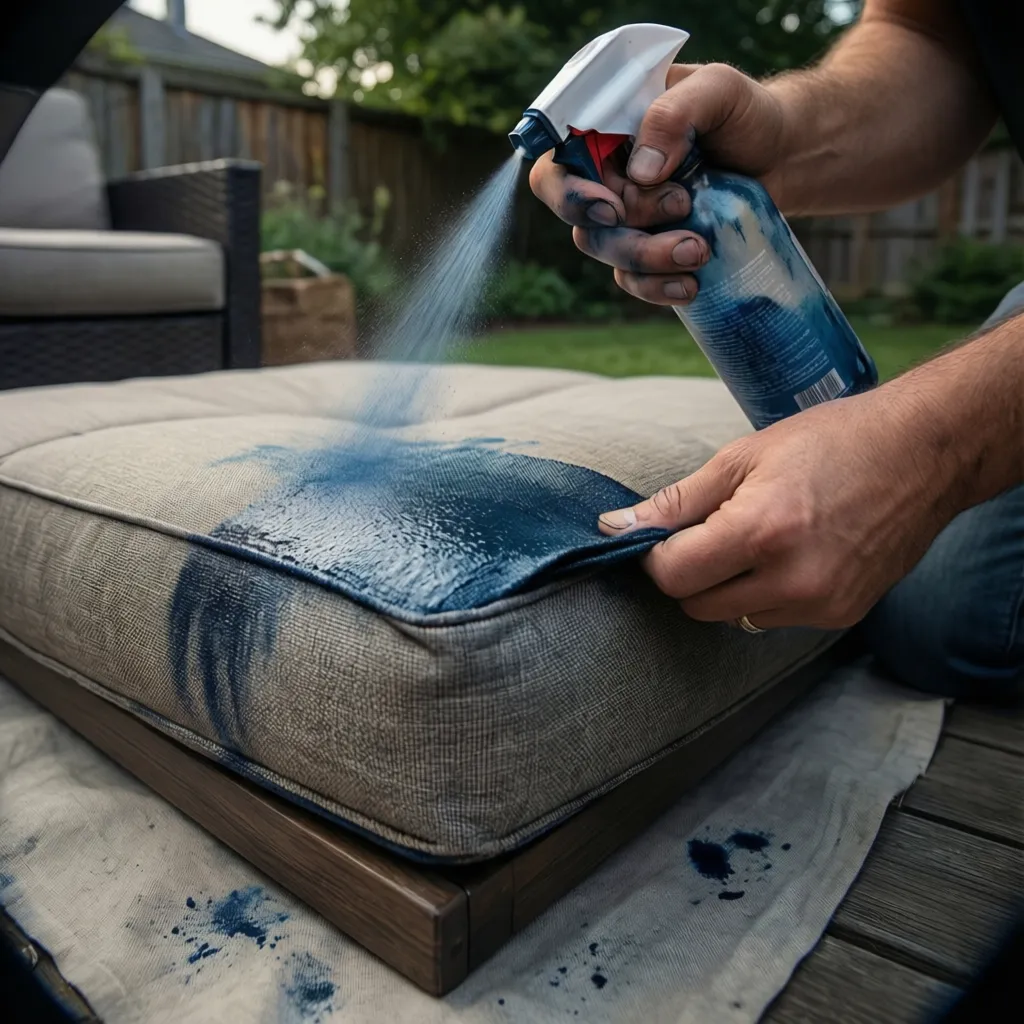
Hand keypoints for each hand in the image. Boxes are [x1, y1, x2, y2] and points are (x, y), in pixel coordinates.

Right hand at [529, 63, 788, 306]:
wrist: (785, 156)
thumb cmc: (747, 114)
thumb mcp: (718, 90)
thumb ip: (675, 113)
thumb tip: (642, 171)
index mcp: (605, 131)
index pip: (558, 166)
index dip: (570, 194)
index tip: (610, 208)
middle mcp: (605, 176)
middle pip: (581, 219)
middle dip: (627, 228)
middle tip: (682, 206)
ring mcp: (625, 217)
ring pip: (606, 252)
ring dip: (646, 259)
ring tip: (699, 251)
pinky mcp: (649, 249)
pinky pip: (632, 280)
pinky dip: (655, 288)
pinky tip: (690, 286)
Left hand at [596, 388, 957, 630]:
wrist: (923, 454)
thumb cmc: (830, 441)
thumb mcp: (742, 457)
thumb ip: (676, 502)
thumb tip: (614, 528)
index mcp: (762, 530)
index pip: (673, 575)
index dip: (654, 555)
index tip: (659, 536)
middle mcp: (793, 578)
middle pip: (696, 604)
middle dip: (687, 572)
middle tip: (708, 531)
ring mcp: (821, 604)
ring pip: (732, 616)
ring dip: (726, 586)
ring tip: (756, 537)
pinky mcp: (841, 616)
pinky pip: (772, 618)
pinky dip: (764, 593)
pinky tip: (789, 554)